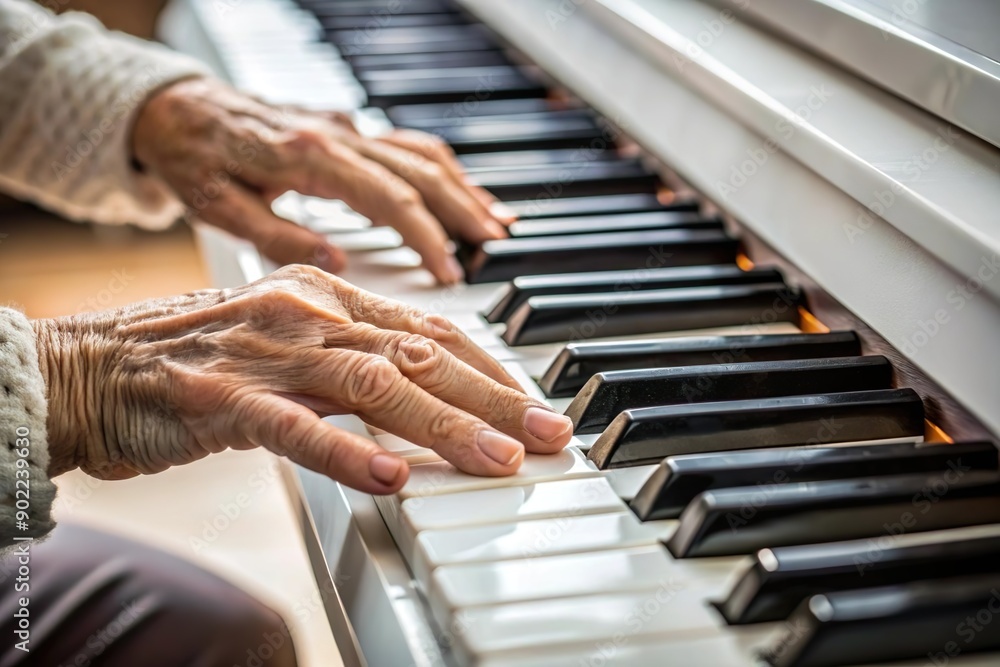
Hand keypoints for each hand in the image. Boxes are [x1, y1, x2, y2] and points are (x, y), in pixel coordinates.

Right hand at [31, 266, 572, 492]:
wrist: (93, 365)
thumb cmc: (199, 358)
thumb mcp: (292, 344)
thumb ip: (356, 361)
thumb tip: (428, 391)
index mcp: (328, 296)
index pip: (430, 332)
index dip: (491, 370)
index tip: (537, 407)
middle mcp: (308, 313)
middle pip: (419, 357)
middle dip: (495, 399)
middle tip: (549, 437)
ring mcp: (266, 353)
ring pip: (372, 386)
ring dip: (444, 426)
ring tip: (497, 460)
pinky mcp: (221, 396)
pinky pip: (292, 426)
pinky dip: (344, 450)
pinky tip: (390, 475)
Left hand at [132, 78, 514, 283]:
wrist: (175, 108)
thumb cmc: (193, 159)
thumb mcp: (219, 208)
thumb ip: (278, 237)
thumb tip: (339, 265)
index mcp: (309, 156)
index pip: (389, 198)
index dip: (425, 237)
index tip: (449, 271)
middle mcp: (336, 135)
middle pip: (420, 171)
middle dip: (462, 211)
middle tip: (494, 247)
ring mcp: (344, 128)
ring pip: (421, 154)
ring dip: (462, 188)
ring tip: (495, 222)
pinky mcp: (345, 130)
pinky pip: (406, 147)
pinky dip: (441, 171)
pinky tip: (460, 191)